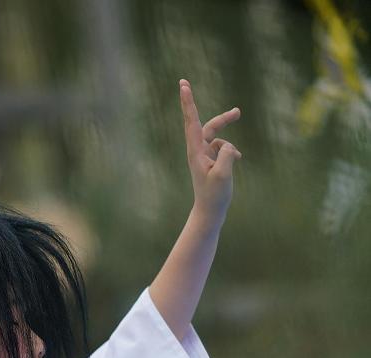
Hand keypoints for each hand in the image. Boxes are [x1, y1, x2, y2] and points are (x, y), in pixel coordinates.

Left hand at [179, 78, 241, 220]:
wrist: (209, 211)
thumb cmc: (214, 195)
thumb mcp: (223, 175)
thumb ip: (226, 155)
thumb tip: (228, 145)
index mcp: (195, 151)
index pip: (192, 121)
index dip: (188, 102)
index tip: (183, 84)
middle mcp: (197, 151)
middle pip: (209, 127)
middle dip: (224, 119)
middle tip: (238, 112)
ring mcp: (203, 156)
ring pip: (218, 138)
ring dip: (230, 141)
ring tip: (237, 150)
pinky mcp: (211, 161)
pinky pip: (224, 149)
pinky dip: (232, 152)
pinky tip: (238, 159)